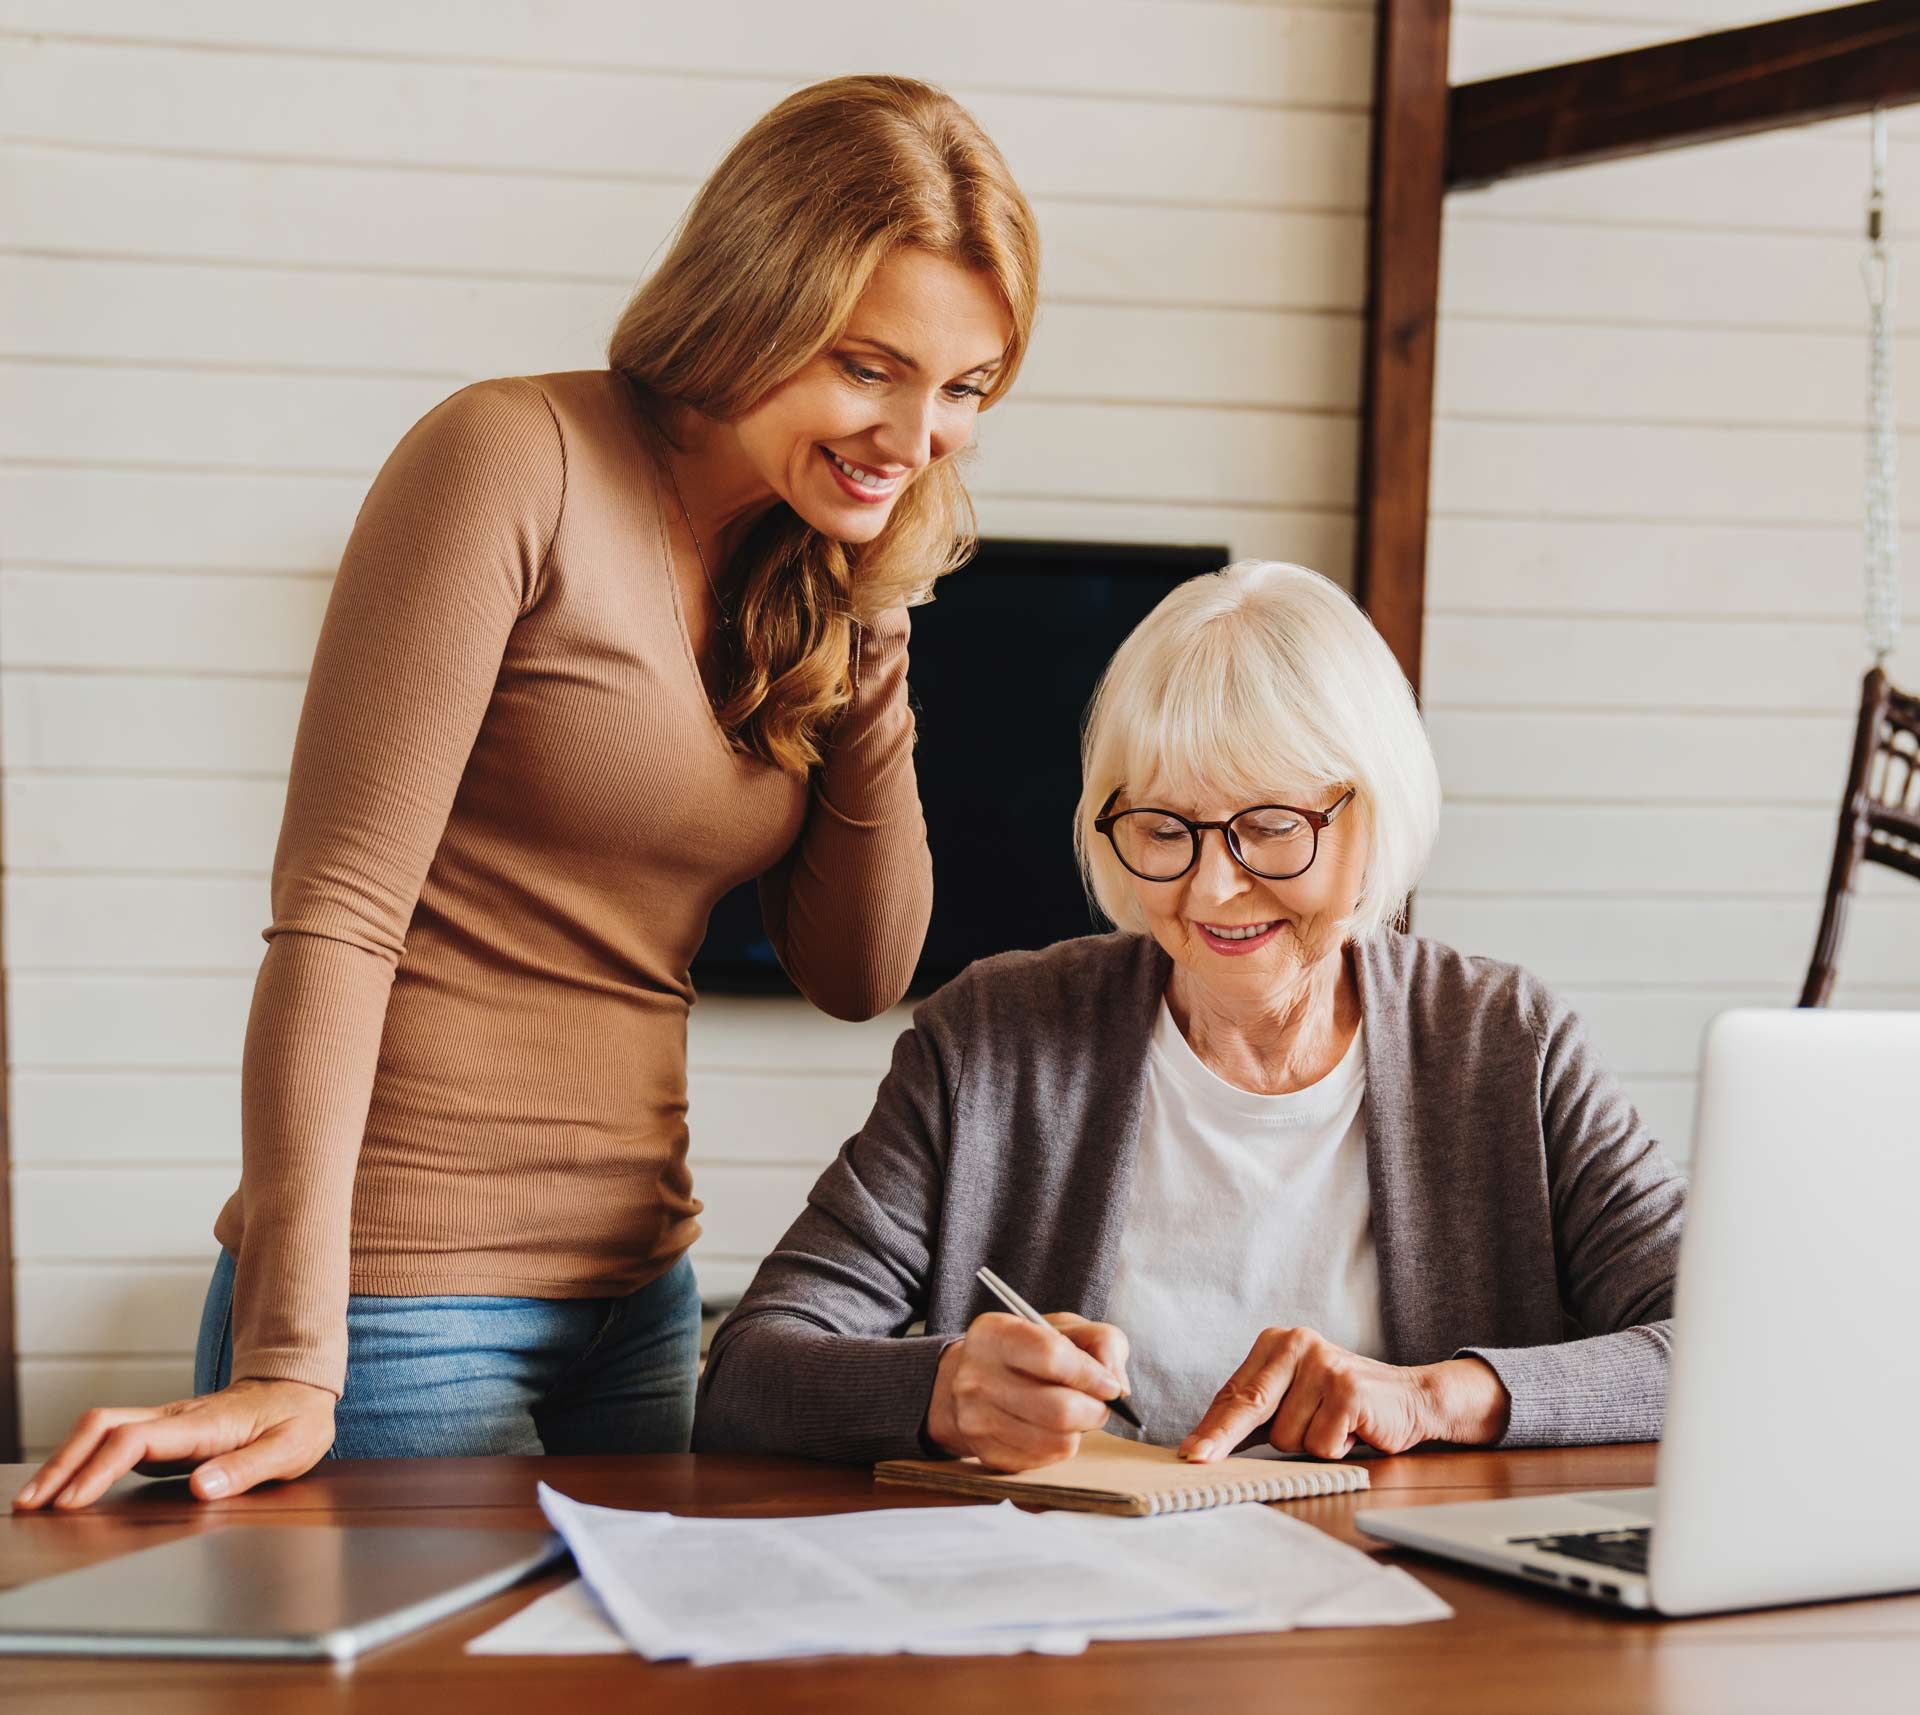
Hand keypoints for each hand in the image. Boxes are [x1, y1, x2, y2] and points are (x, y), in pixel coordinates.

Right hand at [12, 1380, 337, 1511]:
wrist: (299, 1387)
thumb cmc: (297, 1420)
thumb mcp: (291, 1449)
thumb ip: (248, 1468)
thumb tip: (202, 1488)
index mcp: (204, 1424)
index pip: (137, 1440)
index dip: (99, 1469)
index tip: (71, 1502)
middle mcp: (176, 1417)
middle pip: (102, 1426)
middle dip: (61, 1464)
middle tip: (30, 1505)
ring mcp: (166, 1422)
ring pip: (100, 1429)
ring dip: (63, 1460)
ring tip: (33, 1502)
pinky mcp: (163, 1432)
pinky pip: (111, 1441)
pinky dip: (81, 1461)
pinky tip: (65, 1488)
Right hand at [924, 1311, 1130, 1472]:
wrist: (974, 1380)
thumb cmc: (1030, 1350)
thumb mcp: (1067, 1328)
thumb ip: (1102, 1343)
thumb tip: (1119, 1389)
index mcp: (993, 1334)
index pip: (1051, 1356)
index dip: (1091, 1374)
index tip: (1110, 1385)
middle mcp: (976, 1378)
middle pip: (1059, 1409)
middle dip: (1094, 1410)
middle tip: (1099, 1404)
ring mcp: (977, 1420)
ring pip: (1057, 1440)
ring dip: (1080, 1430)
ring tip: (1074, 1413)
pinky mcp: (988, 1454)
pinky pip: (1046, 1460)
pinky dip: (1061, 1446)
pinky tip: (1052, 1428)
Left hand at [1179, 1327, 1509, 1462]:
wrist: (1410, 1398)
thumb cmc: (1342, 1404)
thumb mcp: (1295, 1398)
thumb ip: (1256, 1413)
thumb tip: (1206, 1444)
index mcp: (1277, 1343)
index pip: (1235, 1392)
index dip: (1211, 1427)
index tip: (1190, 1451)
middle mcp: (1298, 1344)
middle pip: (1249, 1405)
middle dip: (1223, 1438)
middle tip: (1198, 1458)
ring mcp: (1324, 1365)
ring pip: (1287, 1436)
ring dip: (1309, 1445)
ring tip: (1332, 1428)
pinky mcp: (1348, 1390)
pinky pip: (1320, 1445)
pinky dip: (1335, 1450)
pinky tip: (1352, 1431)